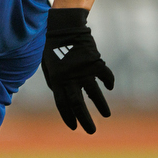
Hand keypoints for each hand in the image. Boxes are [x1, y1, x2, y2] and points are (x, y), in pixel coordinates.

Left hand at [40, 8, 113, 132]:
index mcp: (56, 81)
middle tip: (92, 131)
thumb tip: (64, 97)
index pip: (63, 105)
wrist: (64, 26)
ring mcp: (83, 71)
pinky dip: (109, 82)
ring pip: (94, 94)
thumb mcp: (48, 66)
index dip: (68, 117)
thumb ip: (55, 81)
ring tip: (106, 115)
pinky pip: (105, 76)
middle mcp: (70, 79)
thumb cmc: (51, 46)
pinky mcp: (95, 62)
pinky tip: (109, 88)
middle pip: (78, 105)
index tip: (75, 127)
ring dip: (101, 105)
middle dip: (85, 120)